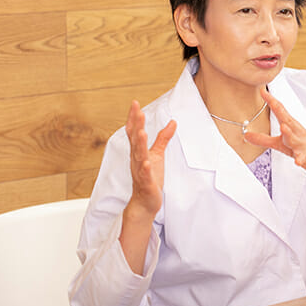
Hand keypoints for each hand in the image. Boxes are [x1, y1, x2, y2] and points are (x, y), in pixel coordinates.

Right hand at [125, 100, 176, 218]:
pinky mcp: (146, 184)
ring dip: (140, 144)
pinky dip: (146, 168)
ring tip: (141, 132)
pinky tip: (147, 162)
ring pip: (139, 156)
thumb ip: (163, 139)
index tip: (135, 103)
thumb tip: (172, 122)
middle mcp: (136, 160)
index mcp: (138, 152)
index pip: (133, 132)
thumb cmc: (150, 177)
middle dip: (136, 125)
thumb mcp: (157, 155)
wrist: (144, 202)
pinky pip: (145, 175)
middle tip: (138, 111)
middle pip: (135, 141)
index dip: (133, 118)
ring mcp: (140, 172)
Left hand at [244, 88, 305, 182]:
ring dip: (290, 133)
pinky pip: (303, 158)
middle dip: (280, 111)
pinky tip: (297, 161)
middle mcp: (297, 133)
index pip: (280, 112)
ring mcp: (303, 145)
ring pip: (295, 139)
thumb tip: (246, 136)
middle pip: (288, 121)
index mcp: (291, 127)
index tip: (263, 91)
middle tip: (273, 102)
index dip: (272, 101)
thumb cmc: (303, 148)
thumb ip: (264, 140)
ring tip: (283, 128)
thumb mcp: (281, 144)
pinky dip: (300, 159)